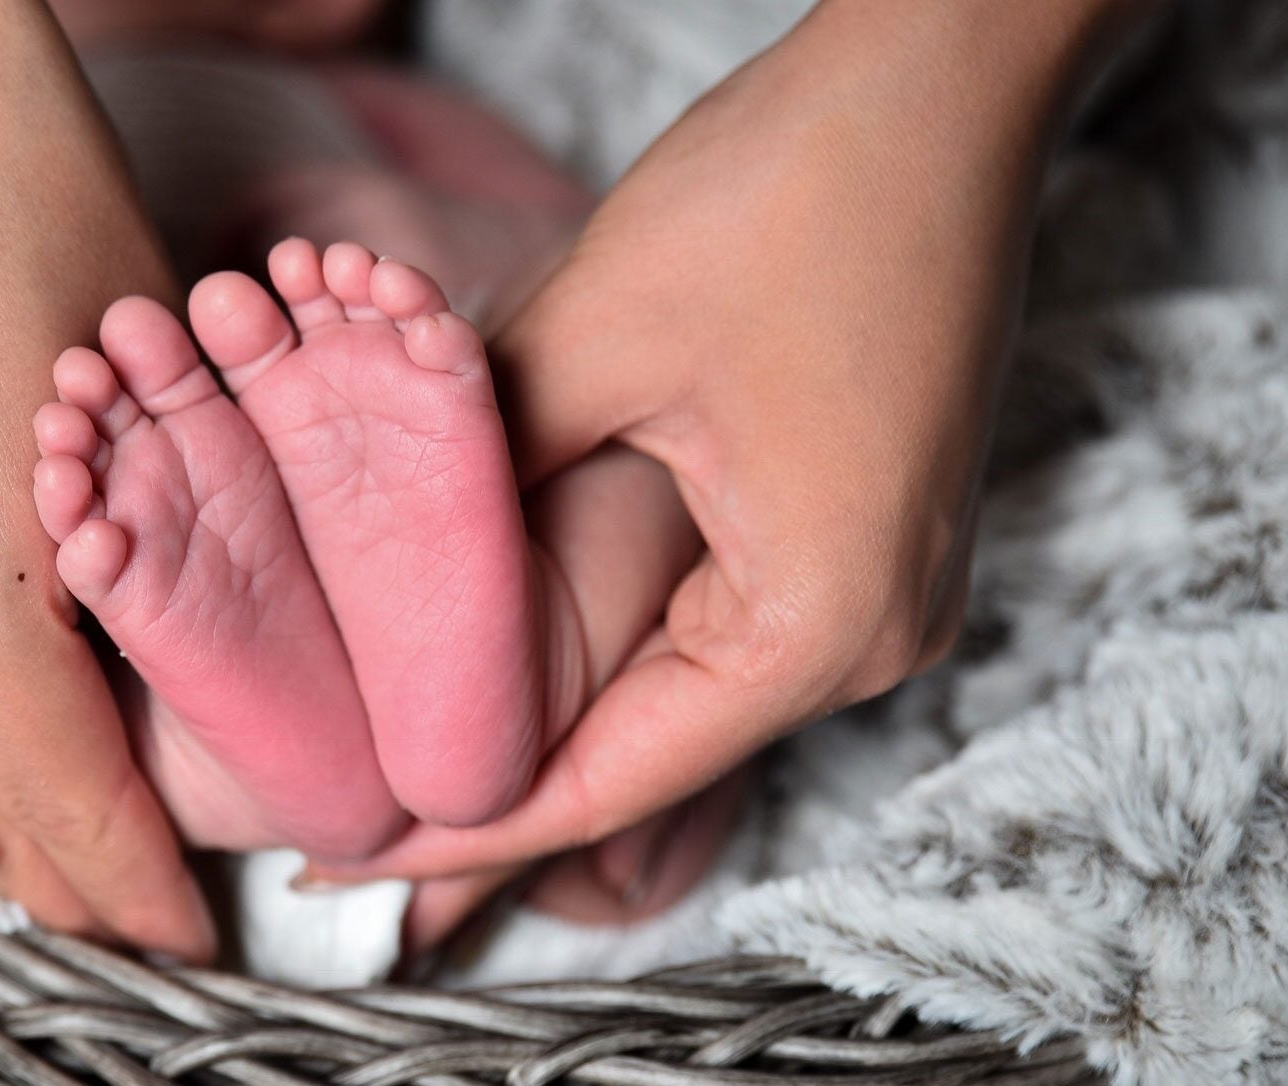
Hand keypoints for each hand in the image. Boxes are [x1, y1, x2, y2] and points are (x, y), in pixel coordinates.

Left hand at [318, 0, 1162, 892]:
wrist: (944, 83)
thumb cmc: (797, 190)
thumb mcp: (593, 338)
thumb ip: (478, 474)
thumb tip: (375, 560)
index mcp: (819, 625)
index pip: (603, 784)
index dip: (461, 833)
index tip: (343, 865)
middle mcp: (873, 634)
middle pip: (646, 754)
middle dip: (493, 779)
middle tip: (347, 815)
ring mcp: (883, 582)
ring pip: (679, 687)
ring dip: (553, 702)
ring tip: (408, 733)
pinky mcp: (866, 525)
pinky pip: (723, 619)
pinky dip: (616, 633)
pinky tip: (517, 636)